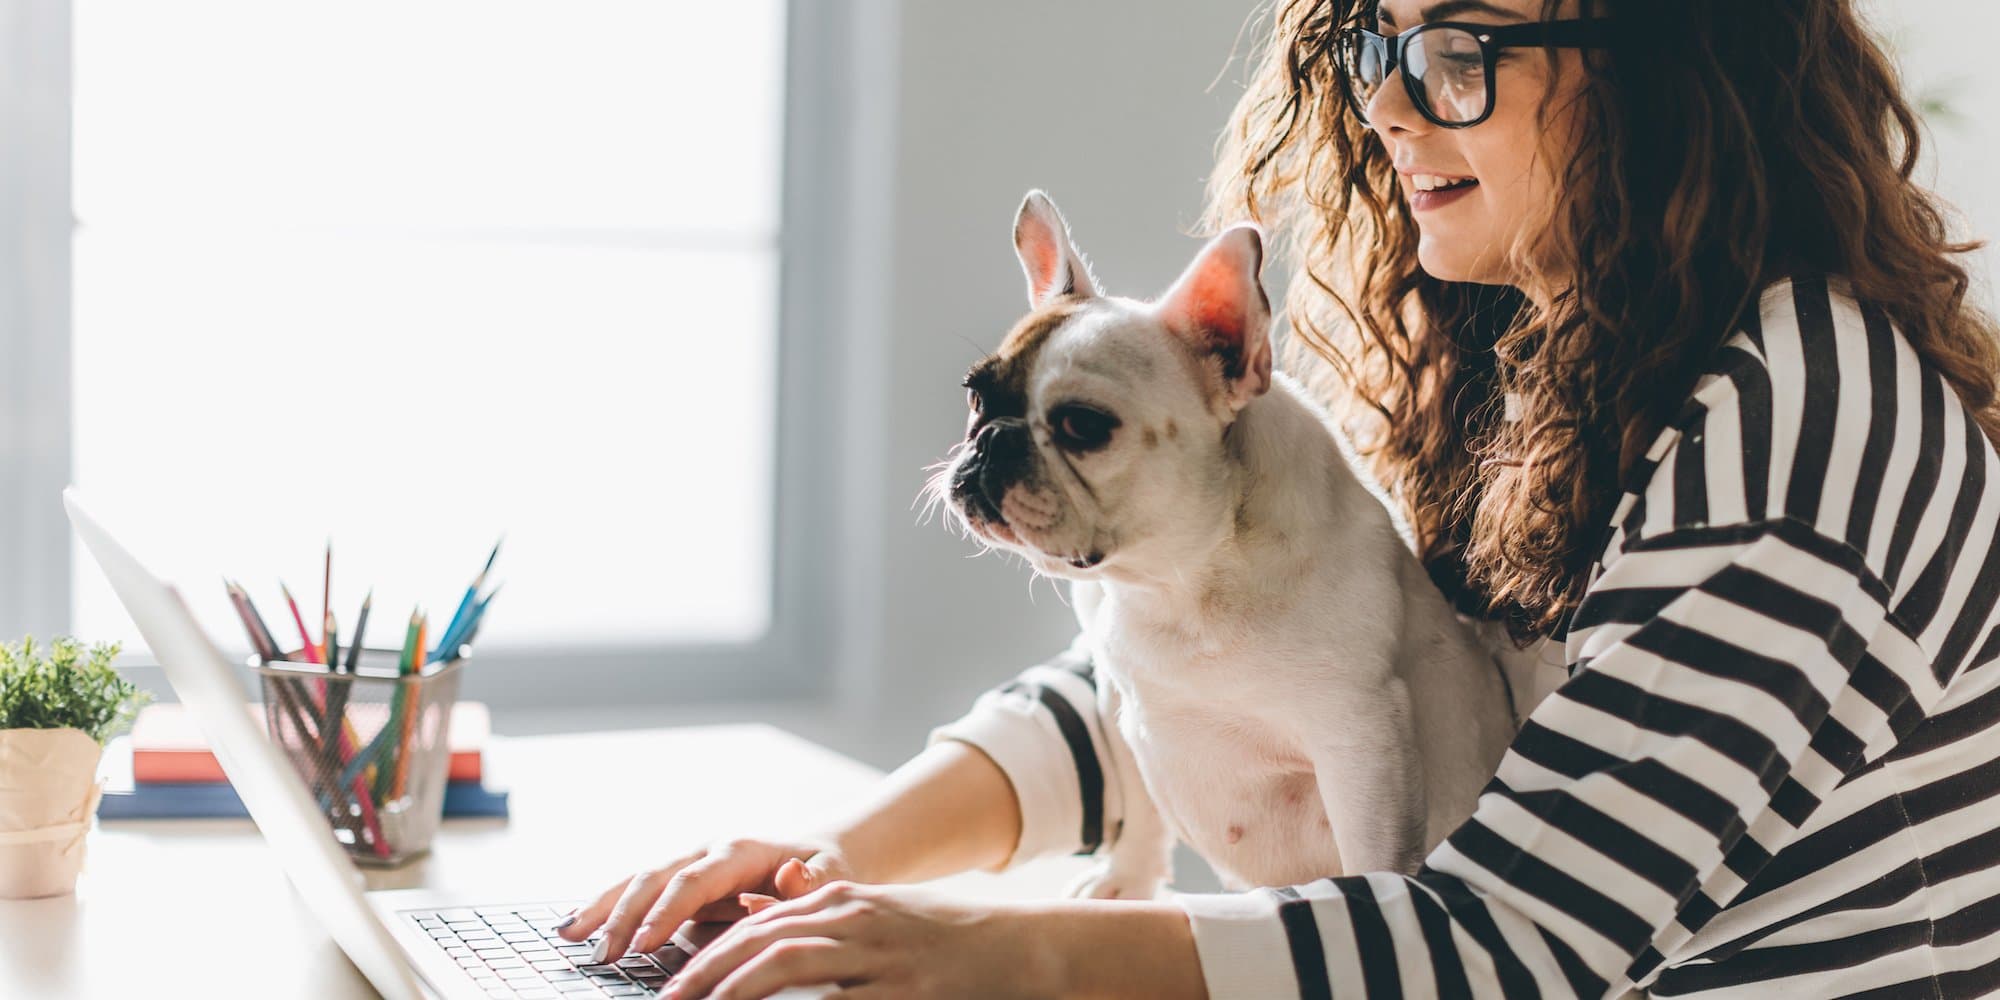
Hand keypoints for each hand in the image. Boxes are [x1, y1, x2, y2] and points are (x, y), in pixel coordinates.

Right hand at [555, 836, 853, 963]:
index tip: (642, 944)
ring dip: (601, 907)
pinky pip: (636, 890)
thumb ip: (807, 882)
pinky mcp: (678, 880)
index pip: (694, 881)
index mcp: (740, 850)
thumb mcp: (829, 875)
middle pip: (655, 877)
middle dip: (623, 915)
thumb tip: (785, 880)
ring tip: (568, 935)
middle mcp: (706, 851)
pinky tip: (574, 926)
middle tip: (603, 955)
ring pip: (636, 880)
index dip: (666, 912)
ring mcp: (688, 863)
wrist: (818, 850)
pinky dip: (603, 906)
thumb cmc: (824, 869)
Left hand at [661, 879, 1060, 999]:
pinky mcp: (906, 992)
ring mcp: (881, 957)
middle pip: (761, 941)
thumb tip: (754, 916)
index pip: (758, 924)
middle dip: (705, 974)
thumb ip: (819, 919)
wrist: (1025, 947)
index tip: (671, 983)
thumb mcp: (879, 916)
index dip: (708, 954)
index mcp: (846, 903)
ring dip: (735, 989)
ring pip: (789, 964)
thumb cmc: (949, 938)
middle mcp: (857, 921)